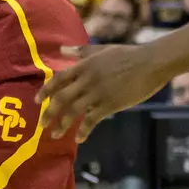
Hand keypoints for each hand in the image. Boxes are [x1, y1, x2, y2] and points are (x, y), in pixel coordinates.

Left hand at [36, 44, 167, 140]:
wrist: (152, 62)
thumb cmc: (129, 55)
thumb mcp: (102, 50)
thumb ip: (81, 51)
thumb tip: (61, 49)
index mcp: (84, 66)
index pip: (58, 79)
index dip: (45, 90)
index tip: (37, 101)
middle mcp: (86, 80)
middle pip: (61, 98)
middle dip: (49, 113)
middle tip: (41, 125)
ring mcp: (98, 93)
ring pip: (73, 111)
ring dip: (62, 124)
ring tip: (55, 135)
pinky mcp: (110, 104)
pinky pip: (92, 119)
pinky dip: (83, 130)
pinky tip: (79, 138)